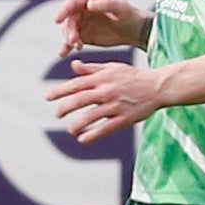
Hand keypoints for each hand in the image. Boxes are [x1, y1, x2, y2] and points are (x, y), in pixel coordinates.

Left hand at [47, 59, 164, 143]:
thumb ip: (91, 69)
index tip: (47, 97)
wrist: (157, 86)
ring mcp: (115, 106)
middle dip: (65, 107)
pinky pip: (105, 128)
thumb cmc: (133, 76)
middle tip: (57, 114)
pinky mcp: (124, 118)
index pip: (76, 84)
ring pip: (91, 116)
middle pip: (79, 99)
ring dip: (78, 123)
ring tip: (70, 128)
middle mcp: (106, 91)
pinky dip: (92, 134)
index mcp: (102, 78)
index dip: (60, 91)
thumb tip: (73, 65)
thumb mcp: (112, 68)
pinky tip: (82, 139)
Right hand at [52, 0, 149, 54]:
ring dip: (69, 39)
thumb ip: (106, 4)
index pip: (72, 3)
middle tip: (74, 41)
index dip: (63, 10)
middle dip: (69, 30)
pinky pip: (71, 42)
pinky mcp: (83, 36)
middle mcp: (82, 10)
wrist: (134, 30)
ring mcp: (82, 23)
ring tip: (77, 46)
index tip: (57, 20)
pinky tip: (64, 53)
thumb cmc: (129, 15)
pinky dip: (67, 47)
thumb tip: (89, 4)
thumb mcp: (121, 8)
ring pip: (68, 31)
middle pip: (69, 19)